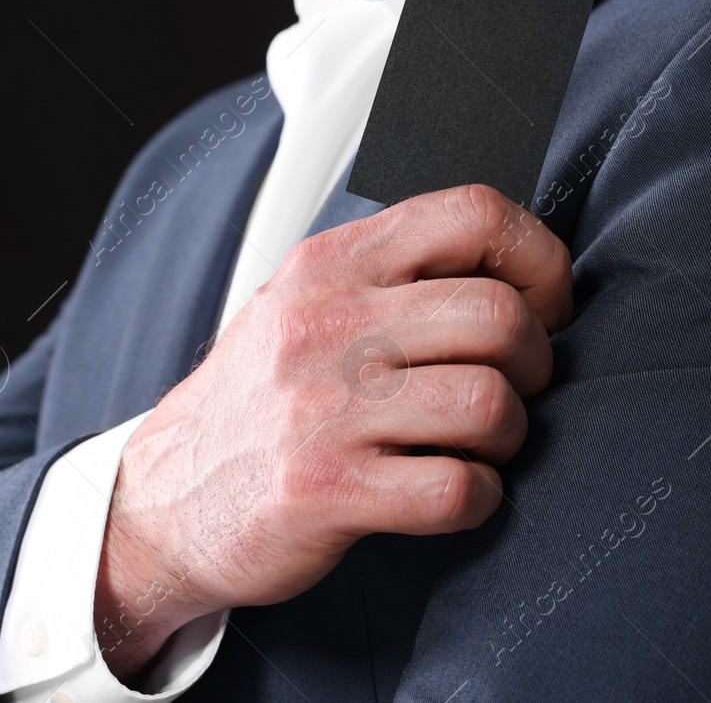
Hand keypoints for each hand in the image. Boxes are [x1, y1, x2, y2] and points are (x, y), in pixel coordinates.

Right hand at [93, 184, 571, 679]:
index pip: (473, 213)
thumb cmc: (257, 401)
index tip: (544, 303)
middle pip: (500, 314)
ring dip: (509, 436)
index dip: (539, 257)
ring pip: (491, 403)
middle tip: (514, 387)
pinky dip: (478, 497)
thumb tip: (510, 262)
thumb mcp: (304, 305)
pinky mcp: (327, 489)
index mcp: (329, 263)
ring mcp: (323, 407)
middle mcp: (325, 324)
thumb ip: (390, 273)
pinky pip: (458, 489)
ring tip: (478, 444)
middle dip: (536, 362)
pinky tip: (450, 492)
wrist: (166, 496)